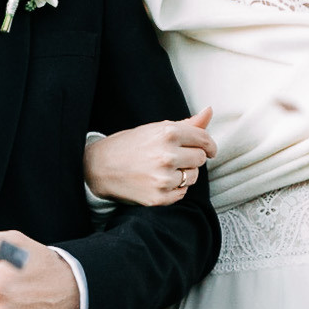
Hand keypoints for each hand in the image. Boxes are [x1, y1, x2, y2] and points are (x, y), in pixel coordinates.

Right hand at [84, 109, 214, 206]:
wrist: (99, 168)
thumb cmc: (129, 145)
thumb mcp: (155, 129)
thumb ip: (187, 124)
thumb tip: (209, 111)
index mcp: (167, 133)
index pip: (204, 140)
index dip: (209, 145)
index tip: (209, 150)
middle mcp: (167, 155)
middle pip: (200, 159)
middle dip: (192, 158)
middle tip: (174, 157)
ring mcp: (163, 178)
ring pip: (193, 177)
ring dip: (184, 174)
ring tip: (164, 169)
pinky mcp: (159, 198)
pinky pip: (182, 193)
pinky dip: (175, 189)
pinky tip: (158, 181)